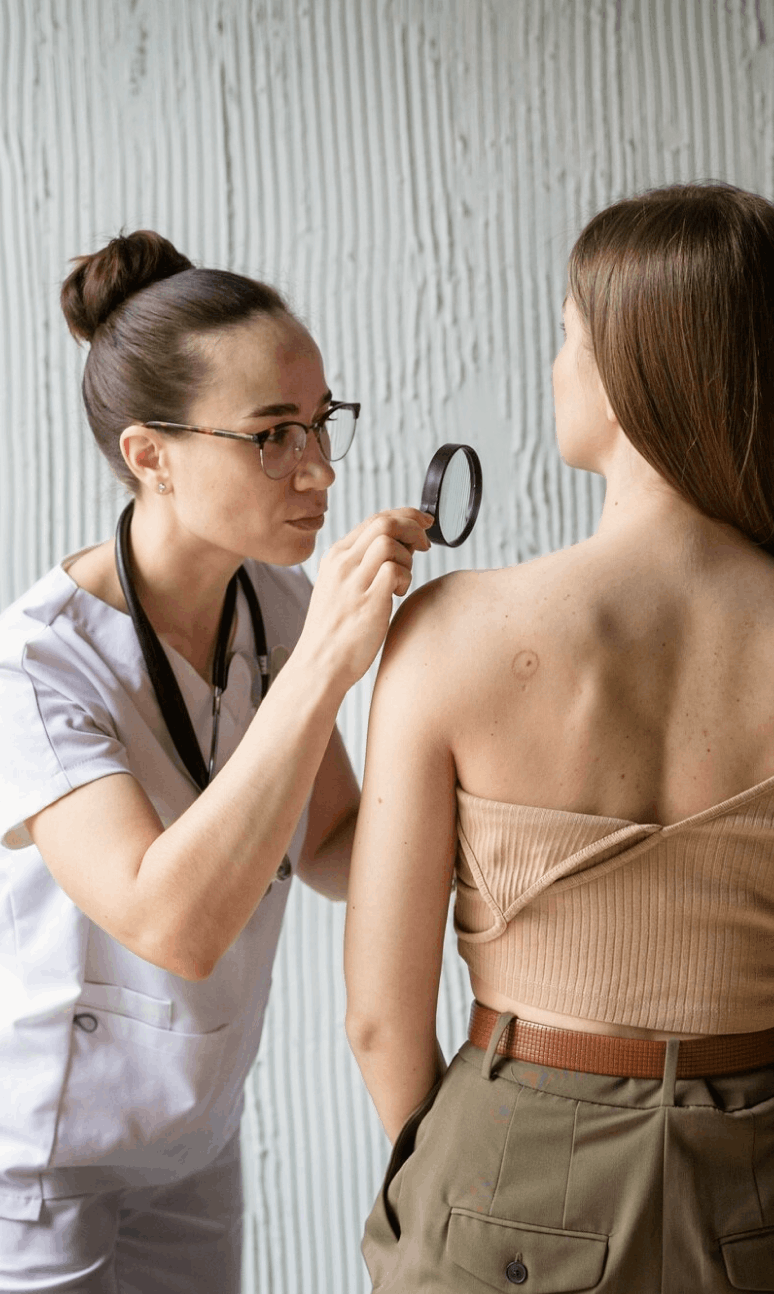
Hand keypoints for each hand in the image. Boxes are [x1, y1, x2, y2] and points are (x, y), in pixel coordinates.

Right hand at [297, 508, 433, 691]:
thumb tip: (401, 546)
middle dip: (413, 526)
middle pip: (384, 522)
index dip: (405, 516)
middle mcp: (343, 563)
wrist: (320, 664)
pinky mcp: (368, 601)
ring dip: (408, 556)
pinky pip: (395, 571)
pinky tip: (398, 594)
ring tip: (403, 580)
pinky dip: (405, 578)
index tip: (422, 523)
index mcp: (336, 556)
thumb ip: (363, 565)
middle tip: (425, 544)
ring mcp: (353, 581)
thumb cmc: (335, 631)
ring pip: (390, 542)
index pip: (374, 519)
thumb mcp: (340, 587)